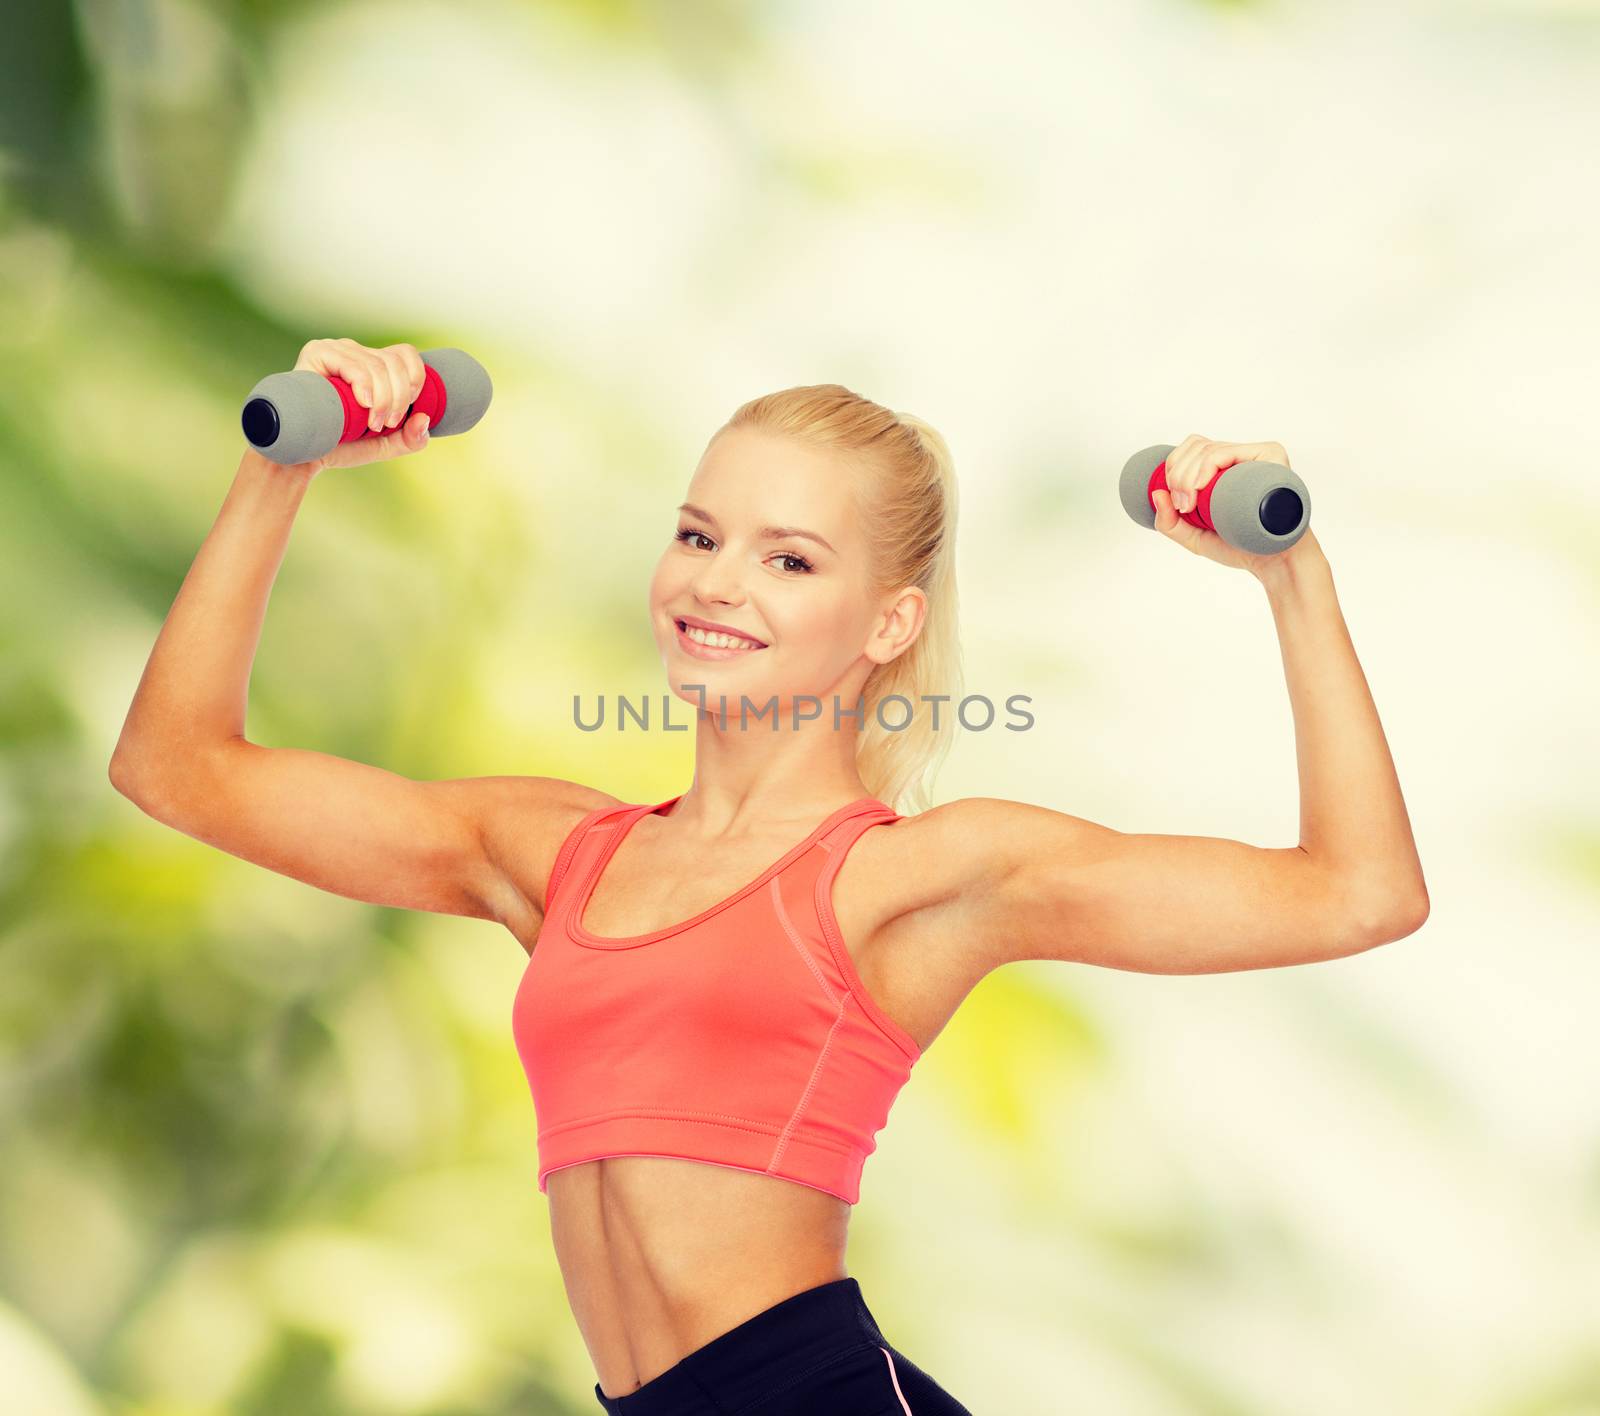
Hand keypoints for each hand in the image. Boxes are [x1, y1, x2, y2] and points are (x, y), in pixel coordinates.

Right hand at [295, 337, 433, 474]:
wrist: (302, 453)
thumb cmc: (341, 444)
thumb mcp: (385, 444)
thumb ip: (411, 438)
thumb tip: (425, 418)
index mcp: (374, 365)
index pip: (406, 354)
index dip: (416, 379)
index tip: (407, 411)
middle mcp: (356, 352)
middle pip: (395, 362)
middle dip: (400, 398)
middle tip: (385, 425)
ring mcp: (337, 350)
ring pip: (378, 366)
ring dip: (383, 400)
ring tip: (371, 424)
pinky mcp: (317, 353)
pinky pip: (354, 364)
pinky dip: (365, 386)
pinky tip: (363, 404)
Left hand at [1153, 433, 1309, 578]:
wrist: (1274, 561)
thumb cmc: (1241, 546)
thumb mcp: (1194, 537)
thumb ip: (1169, 522)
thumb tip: (1156, 492)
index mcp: (1226, 468)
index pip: (1191, 449)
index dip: (1173, 469)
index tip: (1177, 504)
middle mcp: (1241, 456)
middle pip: (1194, 445)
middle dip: (1176, 475)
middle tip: (1182, 507)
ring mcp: (1256, 454)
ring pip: (1205, 449)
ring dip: (1185, 477)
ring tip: (1189, 505)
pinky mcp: (1269, 455)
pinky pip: (1224, 452)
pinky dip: (1203, 468)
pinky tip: (1199, 489)